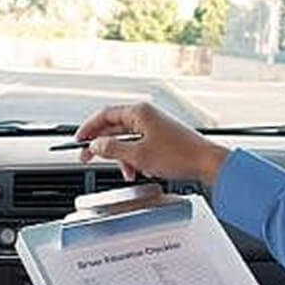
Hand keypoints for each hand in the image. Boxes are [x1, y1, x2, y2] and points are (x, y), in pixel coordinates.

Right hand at [74, 103, 229, 184]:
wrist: (207, 163)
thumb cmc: (179, 155)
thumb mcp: (138, 155)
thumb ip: (112, 149)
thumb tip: (95, 146)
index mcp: (139, 113)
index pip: (104, 115)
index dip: (88, 128)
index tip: (78, 140)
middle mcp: (146, 116)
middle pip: (114, 128)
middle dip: (103, 146)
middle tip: (88, 158)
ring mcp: (154, 126)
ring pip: (126, 140)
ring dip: (121, 157)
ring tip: (125, 171)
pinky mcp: (161, 138)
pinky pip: (139, 146)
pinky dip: (134, 159)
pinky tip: (140, 170)